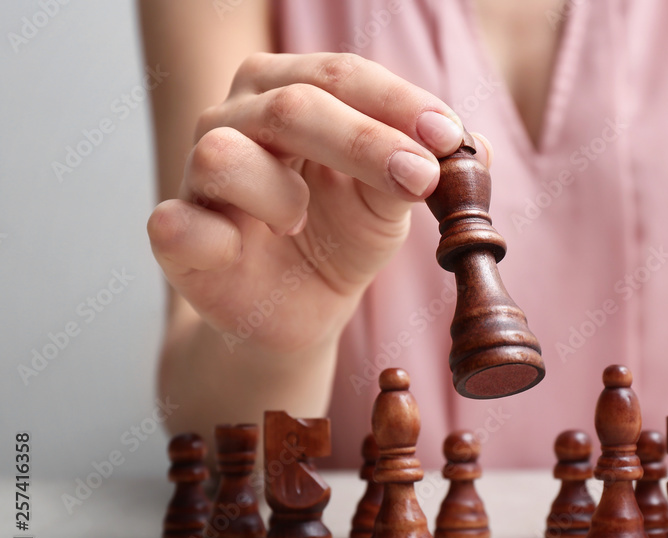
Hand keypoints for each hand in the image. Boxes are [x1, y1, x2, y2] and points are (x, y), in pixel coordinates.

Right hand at [147, 52, 489, 354]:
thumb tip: (472, 148)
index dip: (396, 102)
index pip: (340, 75)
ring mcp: (195, 174)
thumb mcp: (388, 202)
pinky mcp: (173, 233)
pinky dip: (216, 235)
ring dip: (283, 193)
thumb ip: (419, 168)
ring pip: (225, 154)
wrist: (299, 310)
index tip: (448, 136)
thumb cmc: (340, 238)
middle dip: (366, 141)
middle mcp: (234, 118)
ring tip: (302, 220)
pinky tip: (250, 245)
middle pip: (292, 106)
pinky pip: (178, 223)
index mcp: (286, 91)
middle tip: (421, 175)